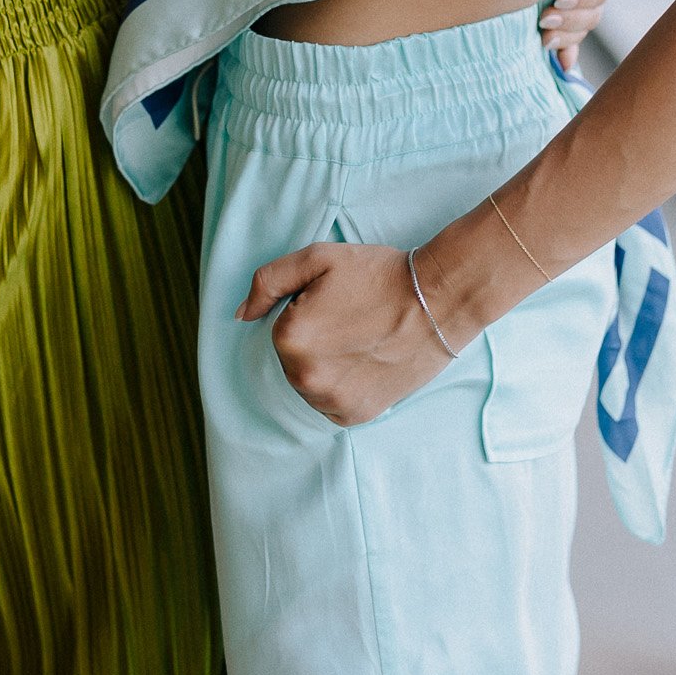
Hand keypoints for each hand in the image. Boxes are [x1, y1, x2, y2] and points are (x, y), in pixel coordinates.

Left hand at [237, 241, 455, 426]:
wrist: (434, 301)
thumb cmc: (375, 274)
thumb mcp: (317, 258)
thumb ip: (268, 282)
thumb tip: (241, 315)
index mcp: (290, 339)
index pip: (280, 328)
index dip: (306, 310)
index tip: (335, 301)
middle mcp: (305, 378)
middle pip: (292, 358)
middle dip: (313, 340)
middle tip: (350, 319)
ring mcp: (331, 401)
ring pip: (309, 382)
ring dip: (324, 365)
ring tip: (359, 340)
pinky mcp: (355, 416)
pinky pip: (330, 402)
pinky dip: (341, 385)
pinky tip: (365, 361)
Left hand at [535, 0, 612, 72]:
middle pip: (593, 13)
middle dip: (569, 20)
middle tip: (545, 20)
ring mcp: (576, 9)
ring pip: (582, 31)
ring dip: (565, 38)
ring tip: (544, 40)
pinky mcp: (562, 26)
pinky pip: (571, 47)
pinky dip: (566, 56)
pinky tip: (561, 65)